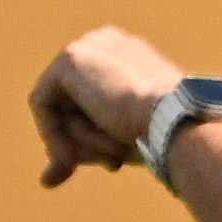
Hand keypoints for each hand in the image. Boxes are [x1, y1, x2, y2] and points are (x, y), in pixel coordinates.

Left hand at [29, 26, 186, 186]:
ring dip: (81, 142)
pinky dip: (52, 135)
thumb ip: (89, 147)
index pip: (90, 97)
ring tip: (113, 157)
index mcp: (129, 56)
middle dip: (78, 142)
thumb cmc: (167, 138)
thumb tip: (47, 179)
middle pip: (70, 102)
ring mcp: (88, 46)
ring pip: (60, 106)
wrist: (179, 124)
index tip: (109, 166)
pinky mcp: (69, 59)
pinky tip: (71, 157)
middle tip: (97, 169)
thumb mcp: (126, 140)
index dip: (91, 135)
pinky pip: (42, 103)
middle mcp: (107, 43)